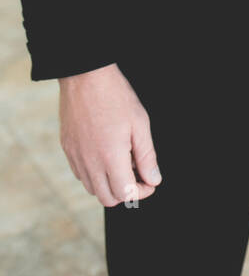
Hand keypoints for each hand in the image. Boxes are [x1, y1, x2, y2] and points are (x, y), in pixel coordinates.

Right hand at [59, 63, 160, 207]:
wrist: (84, 76)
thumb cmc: (115, 96)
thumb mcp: (140, 124)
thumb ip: (147, 156)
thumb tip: (153, 179)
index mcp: (110, 158)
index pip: (126, 194)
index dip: (142, 192)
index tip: (150, 181)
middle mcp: (90, 163)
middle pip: (108, 198)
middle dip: (126, 192)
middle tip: (138, 174)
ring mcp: (75, 157)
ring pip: (93, 189)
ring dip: (110, 184)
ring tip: (122, 161)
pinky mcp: (67, 149)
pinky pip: (81, 174)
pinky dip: (95, 174)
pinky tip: (106, 154)